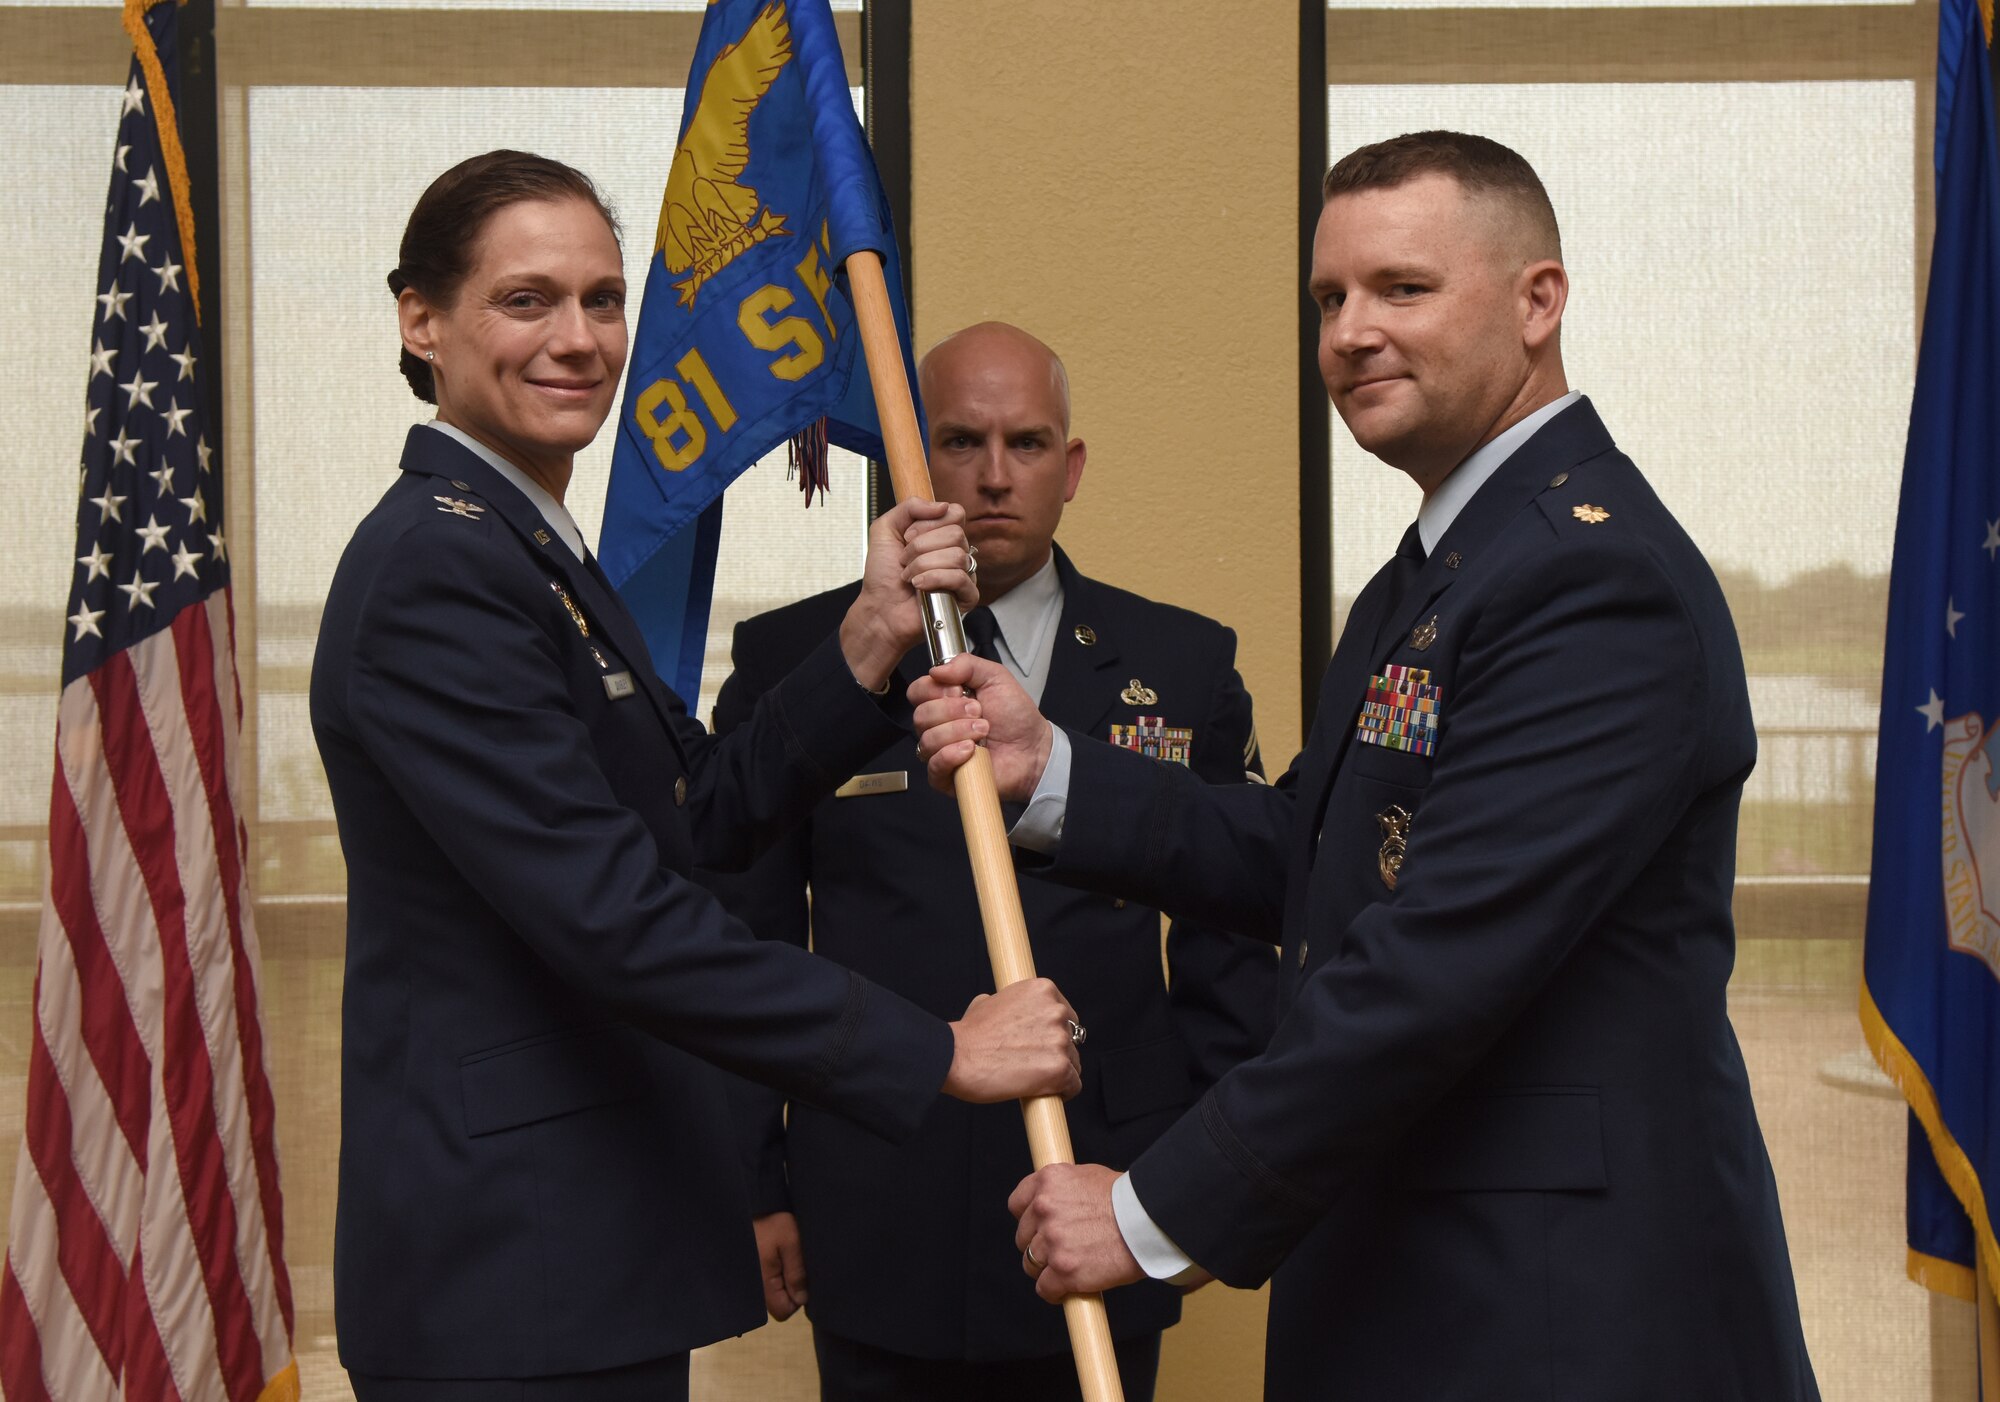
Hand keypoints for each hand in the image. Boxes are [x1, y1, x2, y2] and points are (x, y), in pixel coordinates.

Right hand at [752, 1211, 807, 1320]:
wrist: (752, 1205)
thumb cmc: (772, 1222)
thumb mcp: (791, 1243)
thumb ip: (797, 1273)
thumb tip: (802, 1299)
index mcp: (764, 1283)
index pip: (783, 1311)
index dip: (798, 1299)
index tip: (802, 1276)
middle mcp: (755, 1287)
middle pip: (779, 1305)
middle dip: (791, 1290)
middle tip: (795, 1264)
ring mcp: (752, 1280)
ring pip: (774, 1294)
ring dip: (784, 1281)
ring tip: (786, 1257)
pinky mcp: (752, 1272)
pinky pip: (768, 1284)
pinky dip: (777, 1275)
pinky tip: (779, 1258)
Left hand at [840, 499, 975, 690]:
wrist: (879, 609)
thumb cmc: (882, 576)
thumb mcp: (885, 529)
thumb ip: (909, 507)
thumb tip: (942, 505)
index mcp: (942, 536)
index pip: (955, 513)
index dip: (929, 522)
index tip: (908, 537)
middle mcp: (956, 552)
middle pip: (955, 534)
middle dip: (920, 547)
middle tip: (904, 560)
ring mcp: (964, 575)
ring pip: (956, 555)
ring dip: (922, 565)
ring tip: (909, 576)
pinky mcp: (966, 597)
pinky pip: (961, 578)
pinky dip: (934, 579)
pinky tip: (919, 586)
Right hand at [909, 655, 1053, 799]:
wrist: (1033, 747)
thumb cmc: (1015, 715)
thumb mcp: (995, 677)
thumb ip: (966, 665)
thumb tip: (936, 670)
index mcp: (943, 701)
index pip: (917, 691)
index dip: (935, 690)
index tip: (960, 691)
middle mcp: (937, 726)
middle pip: (920, 716)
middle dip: (953, 711)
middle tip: (979, 712)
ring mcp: (939, 752)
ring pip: (927, 739)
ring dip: (958, 731)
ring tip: (983, 731)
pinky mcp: (946, 777)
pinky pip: (933, 766)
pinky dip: (950, 755)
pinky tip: (970, 751)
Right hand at [943, 978, 1081, 1102]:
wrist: (956, 1057)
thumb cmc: (968, 1035)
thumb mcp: (988, 1001)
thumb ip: (1008, 1002)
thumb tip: (1004, 1007)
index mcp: (1043, 990)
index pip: (1066, 1015)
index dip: (1053, 1032)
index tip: (1042, 1044)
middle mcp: (1056, 1012)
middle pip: (1072, 1038)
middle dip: (1056, 1051)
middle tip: (1034, 1063)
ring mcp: (1060, 1040)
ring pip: (1074, 1063)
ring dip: (1058, 1072)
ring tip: (1033, 1079)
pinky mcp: (1060, 1069)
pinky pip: (1074, 1085)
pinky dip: (1063, 1092)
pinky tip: (1045, 1093)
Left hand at [1010, 1163, 1145, 1302]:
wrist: (1147, 1220)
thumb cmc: (1126, 1199)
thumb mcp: (1087, 1177)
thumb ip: (1064, 1191)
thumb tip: (1056, 1204)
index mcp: (1047, 1181)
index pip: (1017, 1205)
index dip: (1028, 1220)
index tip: (1038, 1228)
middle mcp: (1044, 1208)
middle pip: (1023, 1238)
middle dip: (1039, 1246)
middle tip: (1060, 1251)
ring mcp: (1052, 1241)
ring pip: (1031, 1264)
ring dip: (1047, 1270)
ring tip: (1067, 1270)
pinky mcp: (1063, 1270)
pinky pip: (1045, 1289)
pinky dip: (1055, 1293)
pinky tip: (1067, 1290)